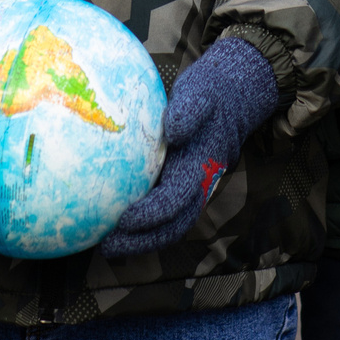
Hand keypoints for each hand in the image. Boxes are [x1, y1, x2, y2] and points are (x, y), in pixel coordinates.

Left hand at [98, 36, 280, 258]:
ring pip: (170, 226)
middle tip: (108, 247)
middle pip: (173, 226)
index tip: (124, 220)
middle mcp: (199, 185)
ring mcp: (194, 190)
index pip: (175, 199)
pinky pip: (165, 214)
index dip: (151, 214)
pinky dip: (144, 227)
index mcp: (200, 166)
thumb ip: (189, 110)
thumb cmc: (208, 95)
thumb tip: (173, 129)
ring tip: (108, 246)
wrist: (231, 100)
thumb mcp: (200, 92)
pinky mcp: (184, 188)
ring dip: (141, 241)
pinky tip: (114, 222)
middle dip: (142, 242)